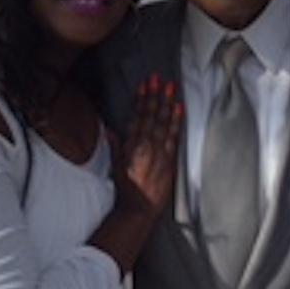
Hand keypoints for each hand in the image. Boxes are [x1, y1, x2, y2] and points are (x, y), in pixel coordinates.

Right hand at [114, 73, 181, 218]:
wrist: (138, 210)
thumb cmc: (126, 191)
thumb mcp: (116, 168)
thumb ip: (115, 148)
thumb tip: (110, 130)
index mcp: (131, 146)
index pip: (137, 117)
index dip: (141, 100)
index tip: (144, 85)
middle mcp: (145, 146)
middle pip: (150, 116)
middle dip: (154, 95)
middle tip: (158, 78)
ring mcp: (158, 152)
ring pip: (163, 123)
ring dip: (167, 103)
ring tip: (171, 87)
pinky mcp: (169, 161)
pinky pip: (174, 137)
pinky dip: (177, 121)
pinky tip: (179, 108)